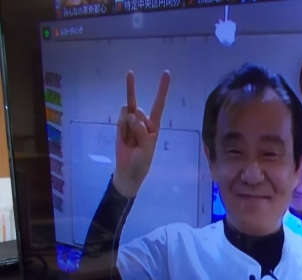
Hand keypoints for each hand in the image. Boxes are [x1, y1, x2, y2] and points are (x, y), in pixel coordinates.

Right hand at [113, 70, 170, 197]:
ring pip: (129, 112)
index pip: (159, 104)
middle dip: (136, 119)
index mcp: (154, 125)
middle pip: (139, 108)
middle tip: (134, 111)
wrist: (128, 169)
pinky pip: (121, 118)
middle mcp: (143, 121)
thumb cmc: (142, 160)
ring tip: (130, 140)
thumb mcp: (147, 147)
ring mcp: (130, 122)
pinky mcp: (120, 125)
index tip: (166, 72)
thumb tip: (132, 115)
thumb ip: (141, 131)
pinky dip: (122, 128)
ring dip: (128, 125)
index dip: (162, 89)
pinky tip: (124, 138)